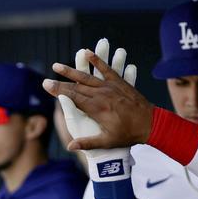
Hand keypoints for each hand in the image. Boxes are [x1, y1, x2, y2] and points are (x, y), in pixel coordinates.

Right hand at [43, 39, 141, 153]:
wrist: (151, 124)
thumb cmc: (128, 136)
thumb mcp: (107, 142)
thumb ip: (88, 143)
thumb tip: (70, 146)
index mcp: (97, 109)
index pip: (73, 97)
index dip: (58, 90)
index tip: (46, 84)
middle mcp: (103, 95)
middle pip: (79, 84)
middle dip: (64, 76)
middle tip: (52, 68)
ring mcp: (112, 87)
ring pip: (90, 75)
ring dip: (76, 67)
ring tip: (65, 62)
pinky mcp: (120, 83)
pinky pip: (108, 69)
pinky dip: (98, 60)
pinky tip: (89, 52)